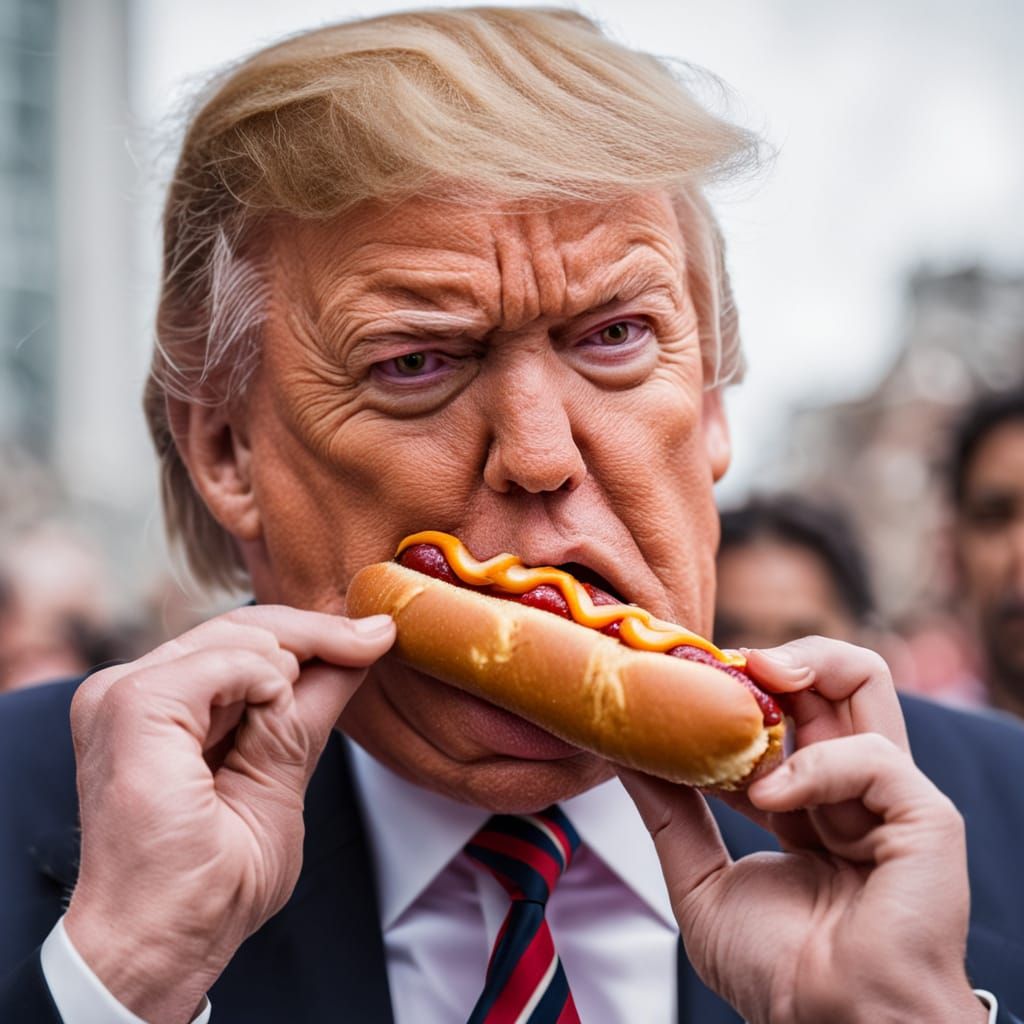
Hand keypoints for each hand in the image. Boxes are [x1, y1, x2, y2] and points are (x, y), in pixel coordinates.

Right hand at [63, 605, 394, 1023]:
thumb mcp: (283, 768)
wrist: (174, 940)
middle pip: (243, 626)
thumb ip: (313, 701)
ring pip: (239, 633)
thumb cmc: (216, 878)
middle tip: (373, 642)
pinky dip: (263, 680)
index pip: (244, 640)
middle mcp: (137, 690)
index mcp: (165, 706)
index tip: (377, 634)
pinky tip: (266, 712)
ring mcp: (125, 693)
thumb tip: (367, 638)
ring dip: (286, 672)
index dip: (315, 635)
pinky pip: (223, 658)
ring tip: (273, 738)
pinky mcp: (131, 705)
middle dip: (319, 636)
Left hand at [621, 637, 985, 1023]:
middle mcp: (849, 789)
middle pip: (831, 681)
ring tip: (755, 676)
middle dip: (780, 656)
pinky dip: (815, 764)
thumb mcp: (700, 880)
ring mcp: (889, 799)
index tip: (690, 675)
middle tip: (729, 657)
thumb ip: (669, 814)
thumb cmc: (781, 974)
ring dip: (805, 666)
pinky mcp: (925, 819)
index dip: (739, 688)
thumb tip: (622, 752)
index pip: (783, 714)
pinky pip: (872, 756)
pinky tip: (772, 796)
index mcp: (806, 801)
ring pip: (867, 683)